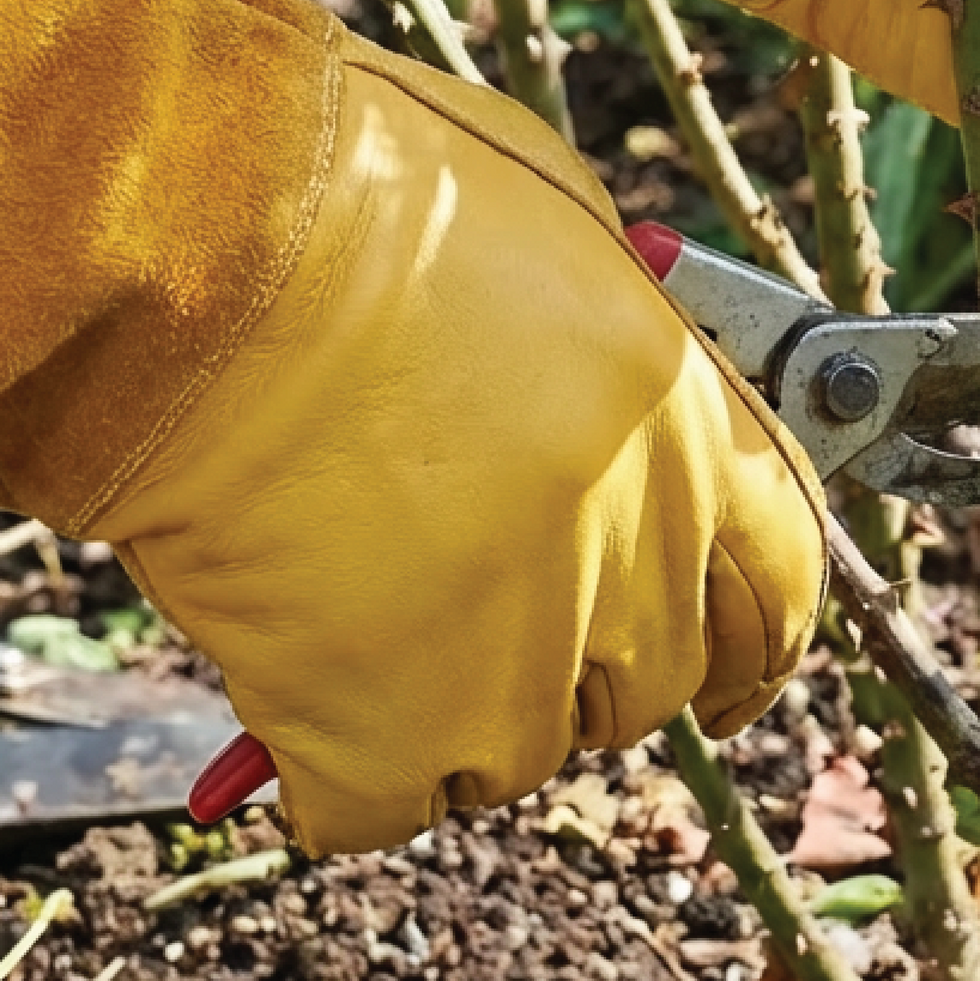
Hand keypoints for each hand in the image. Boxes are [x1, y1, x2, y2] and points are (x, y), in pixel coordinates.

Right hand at [96, 42, 824, 854]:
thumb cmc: (344, 178)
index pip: (779, 578)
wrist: (199, 238)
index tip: (724, 666)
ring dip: (444, 696)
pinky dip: (327, 760)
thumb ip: (604, 311)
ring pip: (514, 750)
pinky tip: (281, 666)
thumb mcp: (533, 200)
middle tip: (471, 600)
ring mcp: (514, 651)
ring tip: (344, 587)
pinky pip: (376, 802)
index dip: (748, 631)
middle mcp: (626, 545)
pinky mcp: (384, 725)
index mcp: (672, 413)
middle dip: (570, 655)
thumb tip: (611, 359)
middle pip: (642, 678)